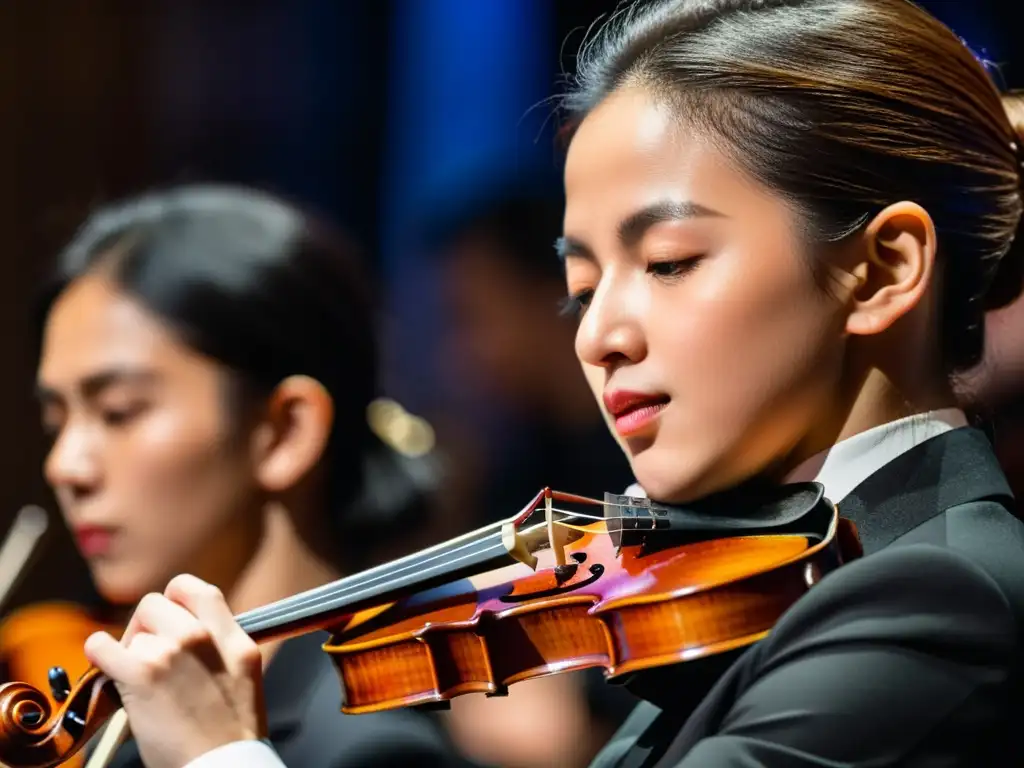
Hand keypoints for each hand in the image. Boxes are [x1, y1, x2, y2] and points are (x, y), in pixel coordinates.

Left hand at [85, 575, 266, 767]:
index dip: (176, 598)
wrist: (221, 766)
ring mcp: (171, 653)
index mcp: (235, 639)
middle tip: (147, 651)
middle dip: (146, 625)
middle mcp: (203, 638)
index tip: (168, 616)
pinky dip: (98, 654)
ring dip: (130, 653)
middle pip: (156, 604)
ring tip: (139, 680)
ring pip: (133, 634)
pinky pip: (102, 645)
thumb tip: (188, 630)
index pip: (198, 590)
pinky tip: (107, 668)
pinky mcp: (141, 675)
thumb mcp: (244, 675)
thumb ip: (222, 645)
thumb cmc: (229, 734)